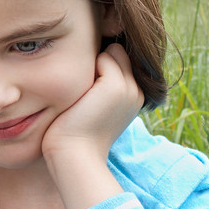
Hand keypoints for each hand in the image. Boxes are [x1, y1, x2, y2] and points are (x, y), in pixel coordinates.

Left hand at [41, 43, 142, 208]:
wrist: (74, 156)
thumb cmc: (73, 133)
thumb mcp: (90, 105)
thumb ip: (95, 83)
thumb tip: (90, 58)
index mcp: (133, 96)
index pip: (119, 60)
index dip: (99, 64)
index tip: (83, 85)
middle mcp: (136, 91)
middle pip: (116, 53)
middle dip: (97, 60)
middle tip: (79, 87)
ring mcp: (129, 88)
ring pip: (111, 52)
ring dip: (91, 62)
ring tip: (78, 90)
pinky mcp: (116, 85)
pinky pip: (103, 56)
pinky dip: (86, 65)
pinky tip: (77, 90)